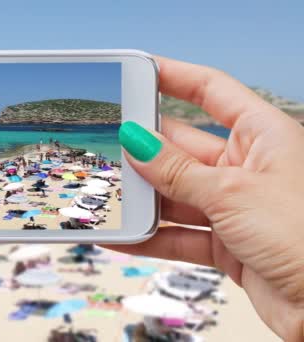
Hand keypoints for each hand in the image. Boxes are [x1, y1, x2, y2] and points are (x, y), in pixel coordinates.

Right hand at [106, 56, 303, 340]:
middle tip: (110, 145)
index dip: (175, 78)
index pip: (212, 92)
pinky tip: (123, 236)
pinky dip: (151, 238)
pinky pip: (179, 235)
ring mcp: (235, 206)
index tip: (139, 72)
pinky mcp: (226, 243)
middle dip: (147, 149)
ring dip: (146, 199)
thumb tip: (137, 142)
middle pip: (184, 147)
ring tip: (111, 197)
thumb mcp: (231, 193)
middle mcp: (248, 167)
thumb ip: (178, 171)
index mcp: (263, 136)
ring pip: (177, 193)